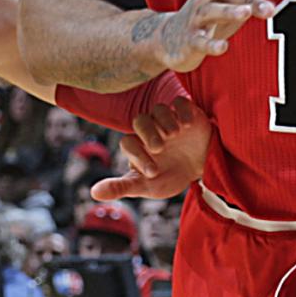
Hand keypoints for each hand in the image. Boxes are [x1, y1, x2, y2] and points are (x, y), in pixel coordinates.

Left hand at [93, 92, 209, 201]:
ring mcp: (168, 120)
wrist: (202, 169)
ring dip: (164, 121)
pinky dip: (183, 111)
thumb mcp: (147, 186)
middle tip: (159, 148)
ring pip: (159, 110)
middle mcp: (150, 129)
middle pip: (140, 121)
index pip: (128, 143)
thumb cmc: (170, 176)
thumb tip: (94, 194)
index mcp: (137, 145)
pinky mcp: (186, 113)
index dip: (137, 155)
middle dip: (147, 133)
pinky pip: (180, 103)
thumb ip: (121, 187)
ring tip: (174, 135)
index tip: (152, 172)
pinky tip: (188, 125)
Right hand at [159, 0, 285, 70]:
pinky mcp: (189, 40)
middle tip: (271, 9)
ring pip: (210, 11)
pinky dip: (210, 44)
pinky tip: (224, 47)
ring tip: (246, 13)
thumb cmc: (210, 17)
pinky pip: (199, 41)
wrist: (170, 38)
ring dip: (228, 11)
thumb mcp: (234, 0)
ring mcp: (195, 19)